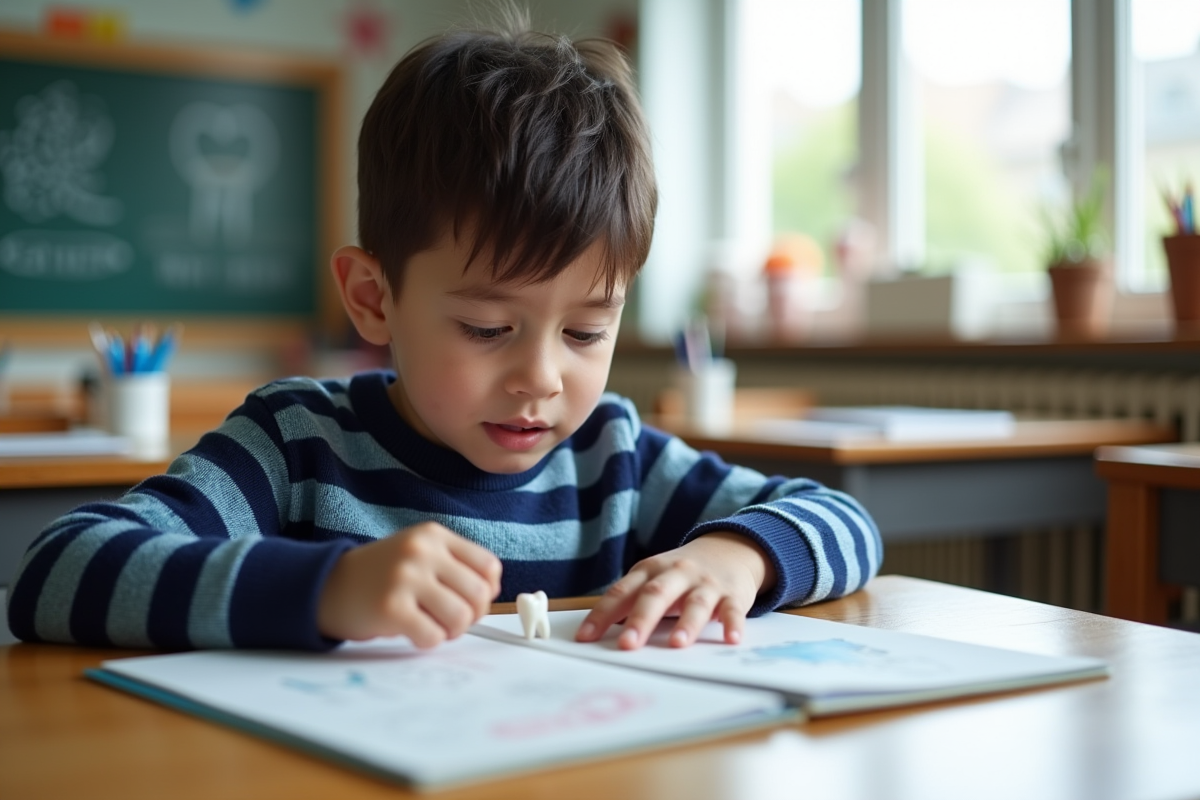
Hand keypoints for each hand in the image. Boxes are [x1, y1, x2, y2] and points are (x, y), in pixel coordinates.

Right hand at [317, 521, 501, 647]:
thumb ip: (454, 566)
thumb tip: (491, 594)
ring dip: (451, 631)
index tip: (470, 602)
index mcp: (433, 535)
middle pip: (479, 594)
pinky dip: (429, 641)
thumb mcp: (419, 553)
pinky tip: (414, 633)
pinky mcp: (391, 608)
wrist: (328, 585)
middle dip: (471, 616)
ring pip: (461, 617)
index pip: (488, 566)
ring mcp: (405, 578)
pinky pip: (434, 636)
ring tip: (433, 626)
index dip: (487, 592)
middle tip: (450, 621)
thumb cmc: (380, 576)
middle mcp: (421, 551)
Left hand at [574, 532, 775, 649]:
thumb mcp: (654, 579)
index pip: (622, 592)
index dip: (602, 614)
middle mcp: (676, 573)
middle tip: (627, 645)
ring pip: (695, 603)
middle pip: (655, 595)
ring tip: (677, 644)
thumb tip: (595, 633)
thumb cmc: (681, 574)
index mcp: (650, 570)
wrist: (728, 550)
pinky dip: (732, 624)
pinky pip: (732, 610)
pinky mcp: (732, 594)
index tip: (585, 638)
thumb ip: (630, 602)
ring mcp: (705, 584)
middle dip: (641, 620)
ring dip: (686, 624)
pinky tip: (730, 639)